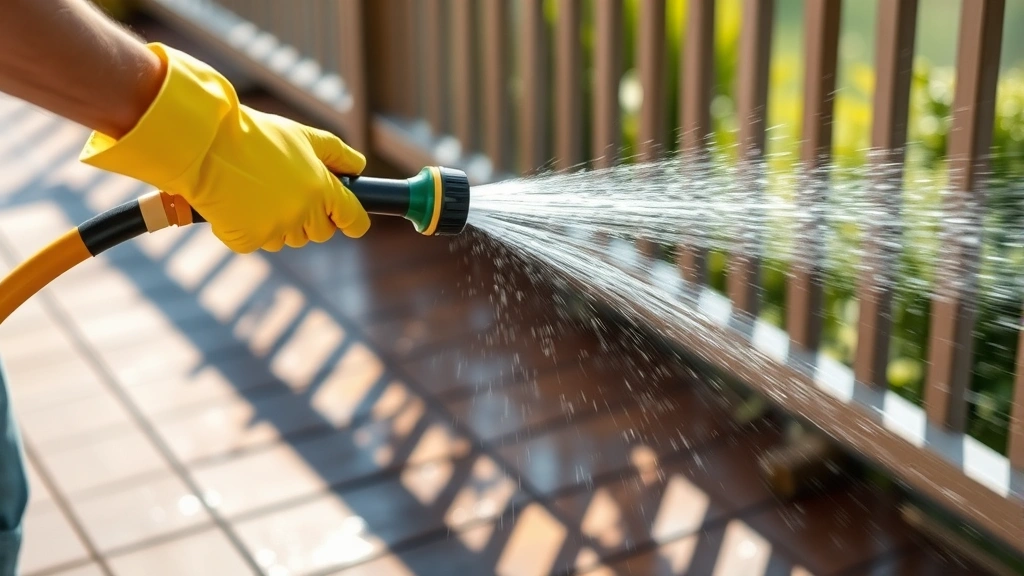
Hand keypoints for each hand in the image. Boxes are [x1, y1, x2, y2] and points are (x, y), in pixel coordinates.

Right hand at [78, 43, 369, 252]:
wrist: (205, 144)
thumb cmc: (254, 136)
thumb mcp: (301, 136)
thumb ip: (336, 153)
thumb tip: (359, 167)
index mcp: (322, 188)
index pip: (352, 218)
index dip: (352, 220)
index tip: (350, 221)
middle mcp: (304, 212)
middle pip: (319, 233)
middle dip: (309, 219)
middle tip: (286, 194)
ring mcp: (276, 229)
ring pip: (287, 239)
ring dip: (278, 224)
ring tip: (257, 193)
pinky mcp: (248, 240)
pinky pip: (257, 242)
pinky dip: (247, 229)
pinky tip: (237, 204)